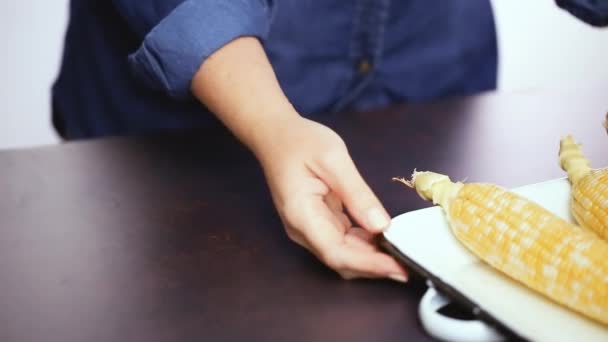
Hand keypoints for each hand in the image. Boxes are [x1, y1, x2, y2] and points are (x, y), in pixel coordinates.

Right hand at [254, 116, 407, 281]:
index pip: (337, 253)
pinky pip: (342, 242)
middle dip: (375, 266)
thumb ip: (357, 194)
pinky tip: (384, 238)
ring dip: (371, 257)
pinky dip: (364, 244)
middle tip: (410, 265)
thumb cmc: (300, 142)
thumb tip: (382, 226)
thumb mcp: (334, 160)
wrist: (275, 135)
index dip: (369, 265)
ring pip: (343, 255)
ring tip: (402, 253)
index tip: (398, 267)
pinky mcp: (316, 223)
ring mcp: (308, 229)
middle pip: (341, 260)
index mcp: (302, 215)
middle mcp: (302, 230)